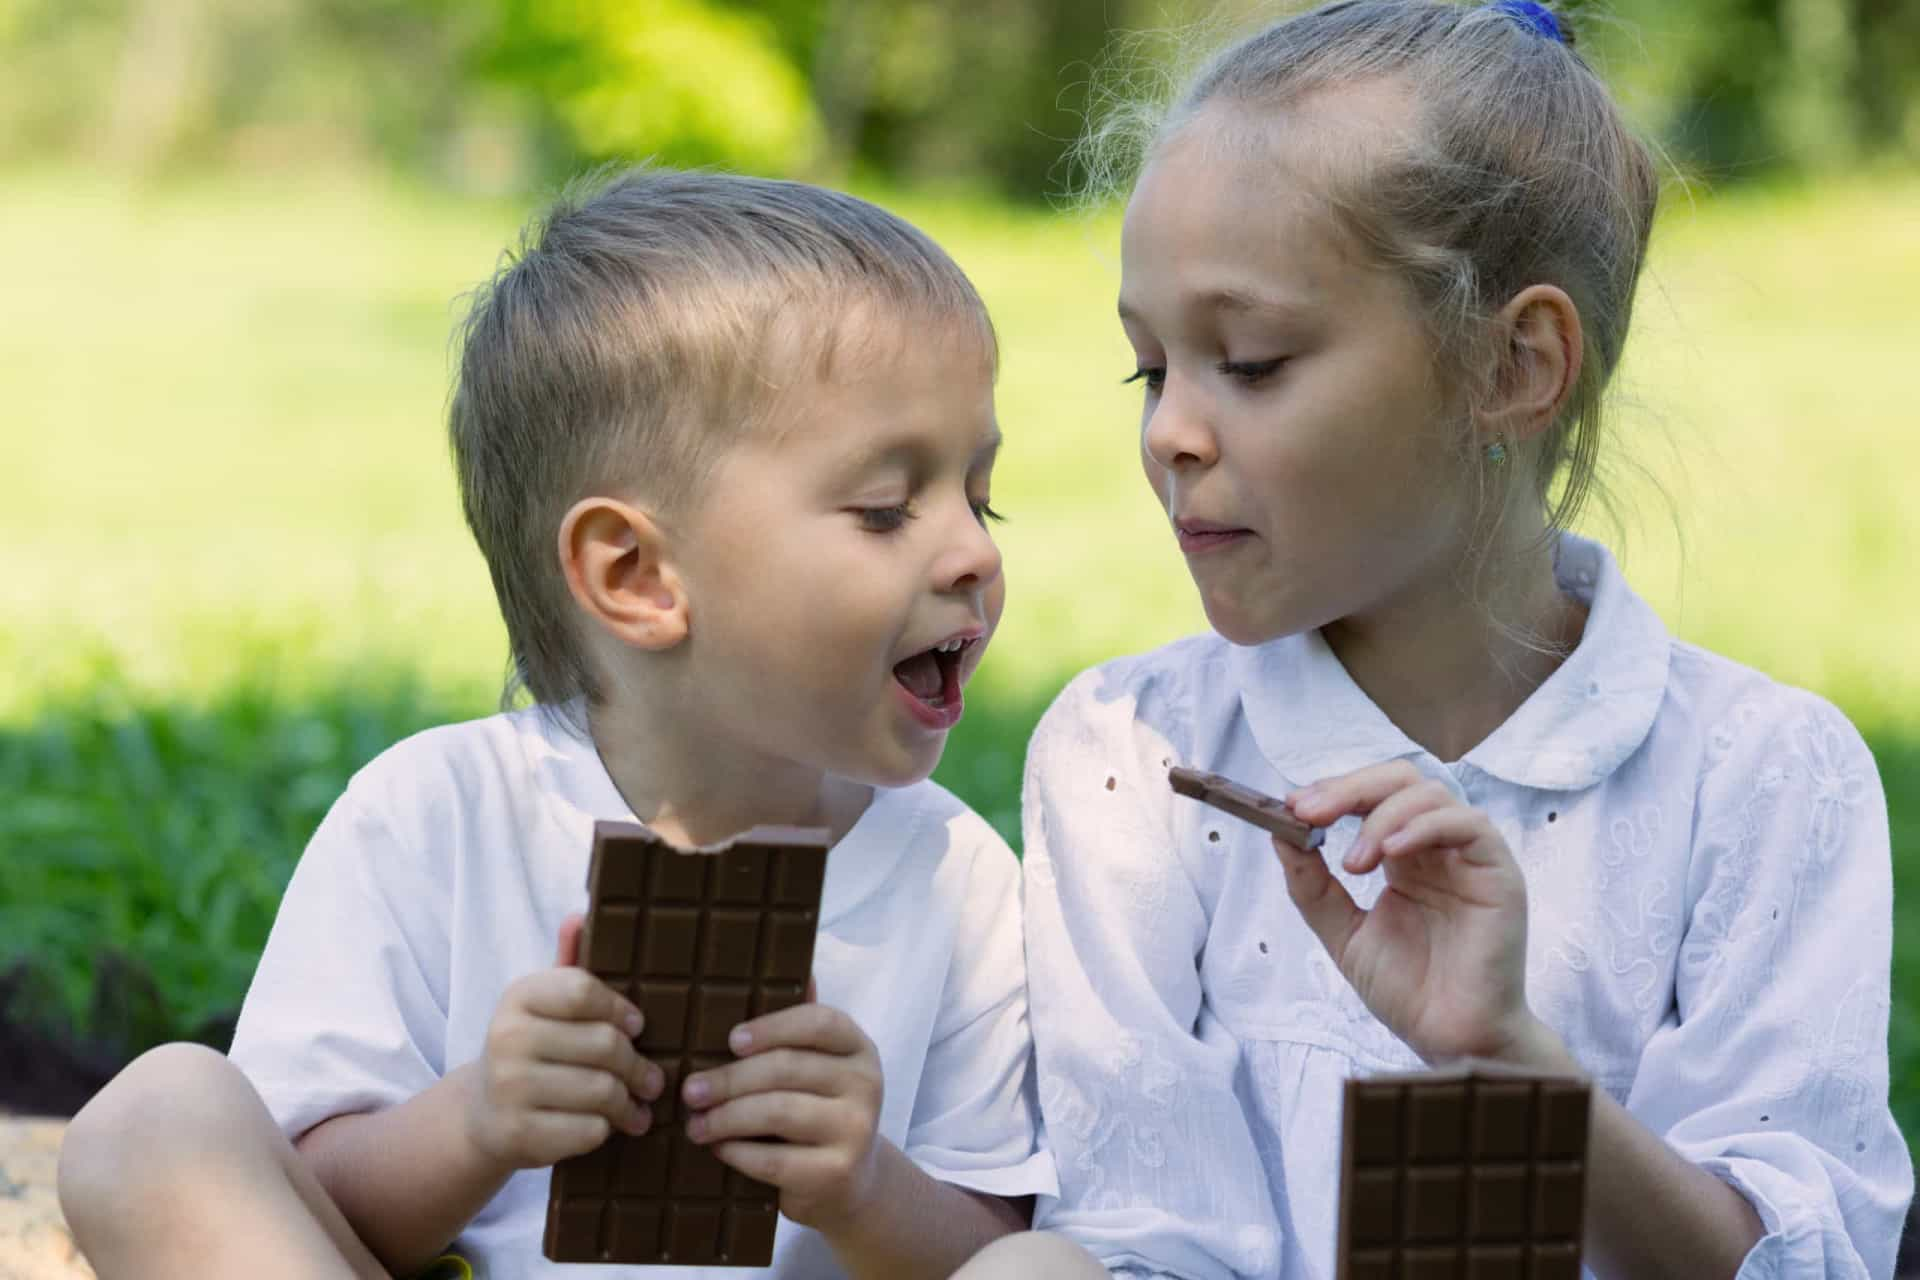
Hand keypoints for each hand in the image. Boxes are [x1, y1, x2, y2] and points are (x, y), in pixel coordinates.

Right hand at [464, 914, 665, 1168]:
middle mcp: (506, 1038)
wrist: (482, 1115)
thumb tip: (580, 915)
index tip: (639, 1026)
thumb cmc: (531, 1050)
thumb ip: (568, 962)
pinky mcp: (516, 1134)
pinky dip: (606, 1130)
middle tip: (653, 1080)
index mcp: (518, 997)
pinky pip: (589, 1131)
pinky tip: (608, 1127)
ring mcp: (508, 1088)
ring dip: (629, 1103)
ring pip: (602, 1091)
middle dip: (639, 1066)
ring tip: (639, 1107)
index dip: (621, 1010)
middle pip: (604, 1045)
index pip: (585, 991)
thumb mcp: (544, 1005)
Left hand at [681, 986, 884, 1231]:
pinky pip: (775, 1159)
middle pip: (787, 1068)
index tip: (730, 1040)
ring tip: (695, 1124)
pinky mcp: (837, 1172)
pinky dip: (737, 1152)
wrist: (849, 1182)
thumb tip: (784, 969)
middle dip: (730, 1078)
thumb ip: (799, 1027)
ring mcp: (856, 1130)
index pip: (819, 1021)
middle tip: (690, 1090)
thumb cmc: (818, 1111)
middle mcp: (867, 1084)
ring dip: (726, 1117)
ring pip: (778, 1112)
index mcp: (858, 1047)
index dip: (772, 1027)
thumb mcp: (817, 1067)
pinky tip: (718, 1148)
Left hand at [1282, 762, 1545, 1064]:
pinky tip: (1391, 854)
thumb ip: (1312, 885)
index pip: (1371, 797)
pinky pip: (1468, 825)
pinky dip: (1424, 827)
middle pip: (1399, 781)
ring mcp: (1470, 857)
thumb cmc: (1407, 990)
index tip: (1291, 807)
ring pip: (1430, 794)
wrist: (1448, 1038)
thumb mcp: (1343, 932)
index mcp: (1404, 856)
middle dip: (1348, 789)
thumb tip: (1281, 834)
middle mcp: (1437, 847)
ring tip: (1353, 863)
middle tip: (1309, 812)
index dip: (1332, 792)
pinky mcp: (1499, 872)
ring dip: (1380, 817)